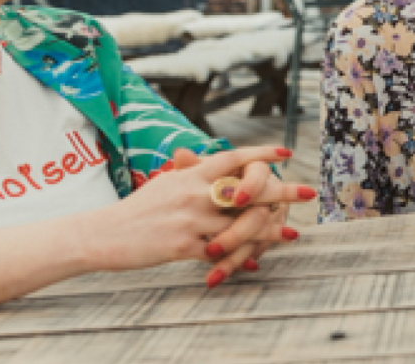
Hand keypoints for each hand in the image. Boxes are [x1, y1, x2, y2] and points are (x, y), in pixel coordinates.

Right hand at [82, 145, 309, 285]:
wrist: (104, 234)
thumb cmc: (138, 208)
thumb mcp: (164, 183)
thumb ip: (188, 173)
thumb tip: (194, 157)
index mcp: (191, 174)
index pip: (233, 157)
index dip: (262, 155)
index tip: (287, 154)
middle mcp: (194, 193)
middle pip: (248, 189)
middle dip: (283, 191)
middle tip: (310, 192)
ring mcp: (190, 220)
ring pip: (241, 225)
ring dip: (269, 232)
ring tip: (290, 235)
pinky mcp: (184, 246)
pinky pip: (222, 253)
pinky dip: (241, 258)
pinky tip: (257, 260)